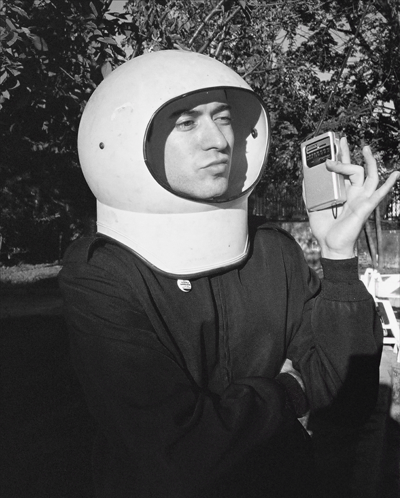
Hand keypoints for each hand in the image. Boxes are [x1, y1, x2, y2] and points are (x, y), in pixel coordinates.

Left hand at [308, 137, 399, 258]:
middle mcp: (353, 193)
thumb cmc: (325, 228)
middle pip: (354, 168)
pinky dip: (389, 184)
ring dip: (369, 162)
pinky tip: (396, 174)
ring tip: (365, 148)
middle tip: (342, 140)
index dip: (339, 156)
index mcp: (342, 191)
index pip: (342, 170)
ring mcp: (361, 199)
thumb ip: (309, 193)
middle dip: (348, 154)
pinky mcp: (365, 207)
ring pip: (369, 176)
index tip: (332, 145)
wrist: (330, 244)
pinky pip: (379, 194)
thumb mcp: (312, 207)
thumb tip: (305, 178)